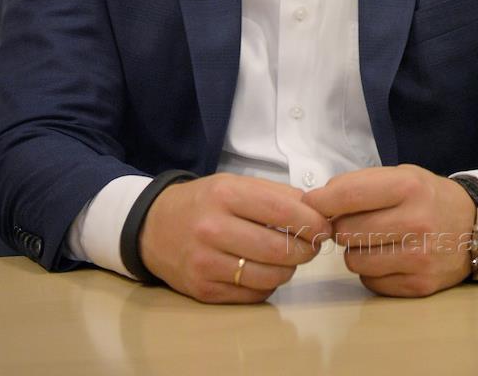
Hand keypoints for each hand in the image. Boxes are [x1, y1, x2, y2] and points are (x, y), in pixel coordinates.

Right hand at [138, 173, 332, 302]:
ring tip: (287, 256)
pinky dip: (268, 284)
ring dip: (289, 268)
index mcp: (225, 195)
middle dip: (307, 249)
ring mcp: (207, 263)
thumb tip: (316, 210)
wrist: (153, 228)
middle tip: (313, 245)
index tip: (325, 227)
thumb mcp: (234, 184)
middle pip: (279, 249)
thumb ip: (275, 195)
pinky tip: (264, 269)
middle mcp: (213, 229)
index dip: (311, 222)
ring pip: (270, 276)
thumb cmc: (203, 202)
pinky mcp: (204, 291)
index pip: (281, 211)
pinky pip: (253, 294)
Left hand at [302, 164, 475, 297]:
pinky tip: (389, 257)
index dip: (321, 200)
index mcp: (408, 187)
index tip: (310, 202)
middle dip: (342, 226)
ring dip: (356, 251)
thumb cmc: (428, 196)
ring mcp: (419, 258)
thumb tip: (316, 202)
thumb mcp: (401, 175)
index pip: (348, 195)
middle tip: (356, 221)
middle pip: (345, 232)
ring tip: (375, 240)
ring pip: (354, 261)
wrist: (474, 228)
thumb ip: (360, 185)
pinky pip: (370, 282)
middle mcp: (415, 222)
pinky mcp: (420, 286)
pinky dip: (372, 271)